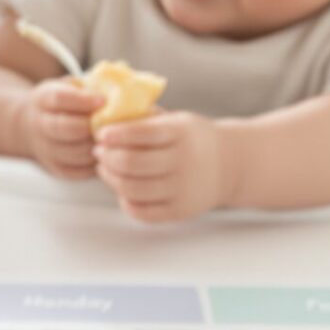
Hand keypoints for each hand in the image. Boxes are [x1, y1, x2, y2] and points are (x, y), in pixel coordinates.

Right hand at [20, 79, 105, 179]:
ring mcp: (46, 149)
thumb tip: (128, 81)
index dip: (82, 100)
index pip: (59, 99)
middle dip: (91, 127)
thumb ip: (91, 84)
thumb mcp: (70, 86)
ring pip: (74, 152)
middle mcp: (40, 125)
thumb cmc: (64, 102)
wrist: (31, 127)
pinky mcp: (56, 169)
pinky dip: (96, 163)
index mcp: (43, 99)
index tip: (103, 100)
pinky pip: (79, 170)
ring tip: (115, 140)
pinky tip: (108, 153)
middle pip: (64, 128)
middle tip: (113, 124)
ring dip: (97, 147)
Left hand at [95, 110, 232, 222]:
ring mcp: (182, 189)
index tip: (101, 135)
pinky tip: (123, 189)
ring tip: (106, 169)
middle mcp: (183, 161)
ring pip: (132, 189)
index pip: (142, 133)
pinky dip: (125, 201)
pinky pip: (141, 212)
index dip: (115, 135)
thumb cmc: (192, 140)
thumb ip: (145, 120)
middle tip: (99, 152)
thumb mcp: (176, 121)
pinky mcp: (179, 211)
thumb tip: (105, 117)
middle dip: (107, 157)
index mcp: (181, 133)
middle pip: (132, 164)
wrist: (229, 164)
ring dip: (111, 179)